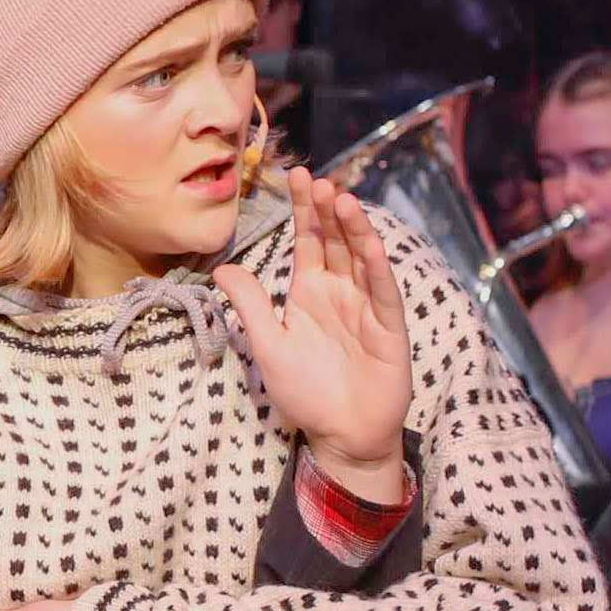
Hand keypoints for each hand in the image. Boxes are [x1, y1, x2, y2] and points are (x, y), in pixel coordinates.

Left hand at [212, 169, 414, 485]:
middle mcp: (340, 292)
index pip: (308, 240)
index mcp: (310, 292)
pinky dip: (377, 268)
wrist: (343, 435)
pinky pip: (383, 292)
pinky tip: (369, 244)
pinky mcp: (389, 328)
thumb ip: (250, 306)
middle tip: (320, 181)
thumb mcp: (268, 346)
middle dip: (328, 211)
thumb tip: (221, 268)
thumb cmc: (306, 393)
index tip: (298, 175)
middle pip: (336, 241)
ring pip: (361, 259)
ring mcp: (367, 307)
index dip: (304, 210)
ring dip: (354, 230)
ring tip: (342, 200)